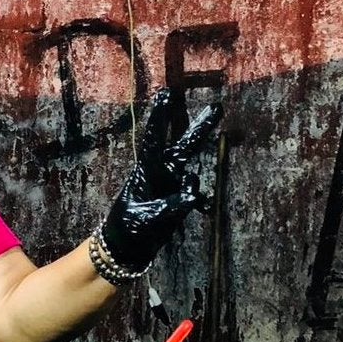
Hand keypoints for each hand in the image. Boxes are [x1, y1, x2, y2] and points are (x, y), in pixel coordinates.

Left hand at [101, 89, 221, 269]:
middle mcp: (161, 174)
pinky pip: (194, 197)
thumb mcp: (144, 218)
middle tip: (216, 108)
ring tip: (186, 196)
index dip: (160, 117)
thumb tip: (192, 195)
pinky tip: (200, 209)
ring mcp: (171, 187)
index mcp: (145, 170)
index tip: (166, 93)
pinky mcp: (179, 203)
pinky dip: (197, 202)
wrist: (126, 248)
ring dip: (191, 181)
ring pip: (190, 174)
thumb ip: (169, 206)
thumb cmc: (127, 228)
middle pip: (182, 147)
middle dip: (198, 129)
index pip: (154, 139)